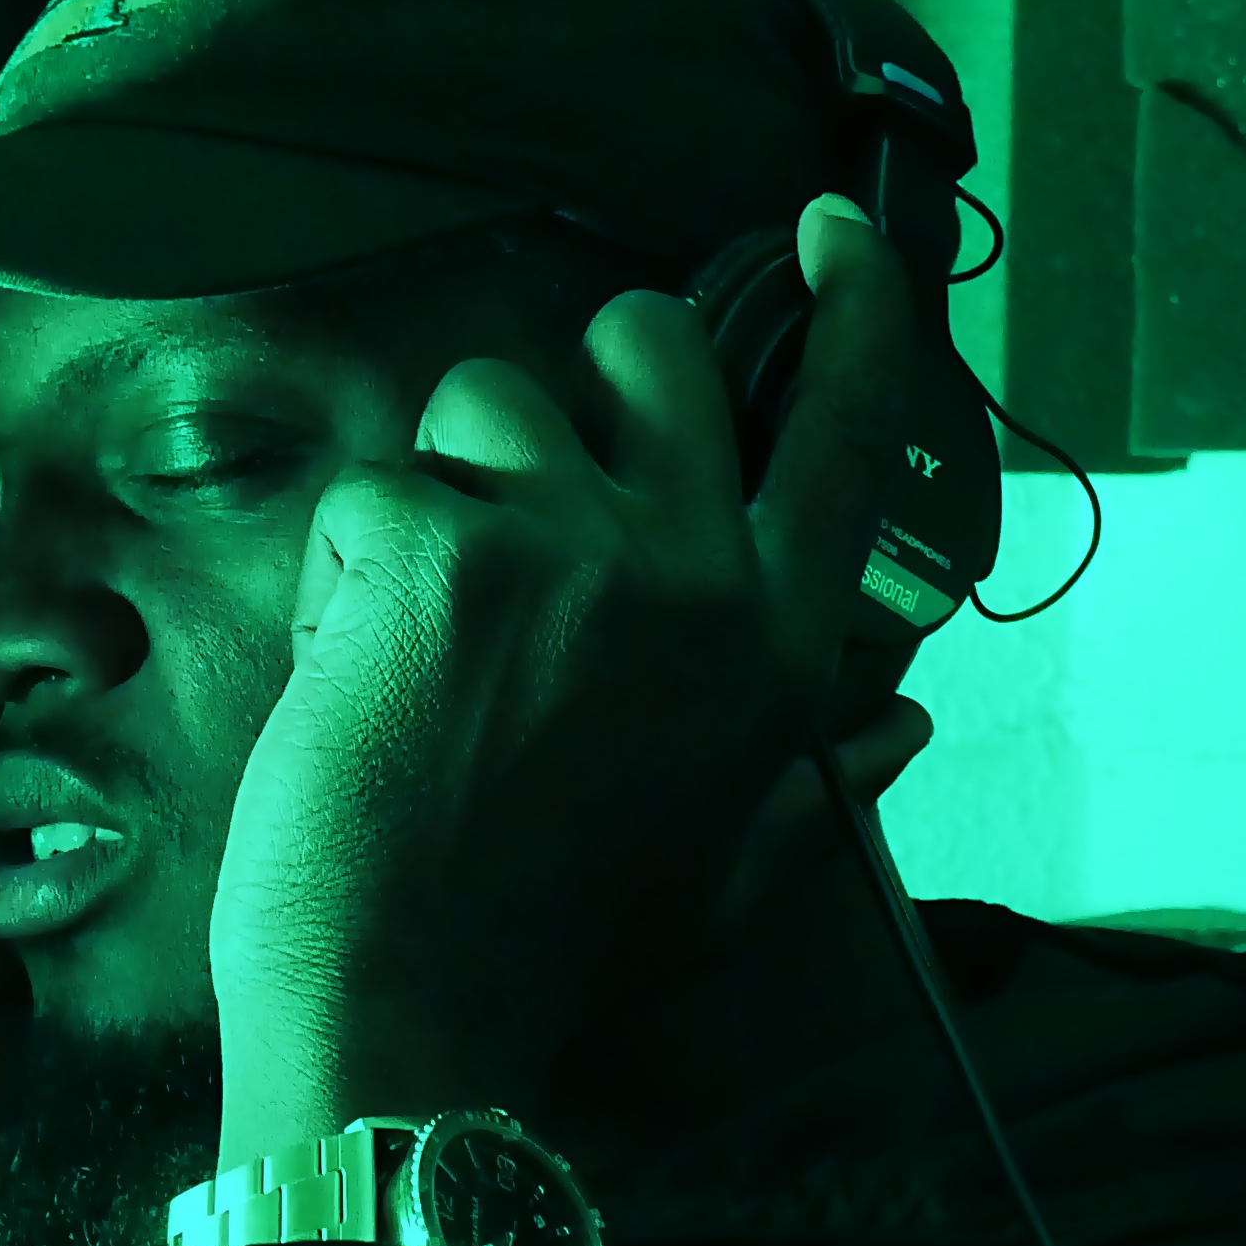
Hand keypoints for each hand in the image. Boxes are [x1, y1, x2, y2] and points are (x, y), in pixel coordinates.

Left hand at [207, 193, 938, 1163]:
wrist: (413, 1015)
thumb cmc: (565, 951)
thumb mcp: (733, 872)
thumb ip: (821, 778)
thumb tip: (905, 719)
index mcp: (785, 640)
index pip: (852, 424)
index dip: (854, 303)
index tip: (826, 230)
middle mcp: (697, 570)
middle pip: (650, 346)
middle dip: (576, 380)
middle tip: (524, 479)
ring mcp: (566, 548)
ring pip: (486, 398)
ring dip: (442, 485)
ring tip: (422, 625)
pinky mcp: (432, 550)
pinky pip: (370, 491)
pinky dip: (340, 578)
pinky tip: (351, 682)